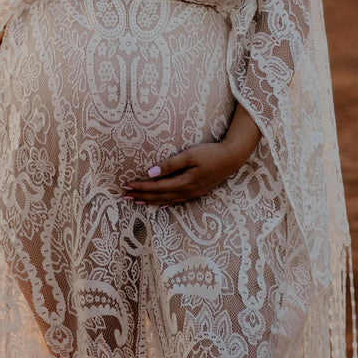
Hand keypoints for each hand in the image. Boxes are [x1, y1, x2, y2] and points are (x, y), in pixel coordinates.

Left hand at [120, 141, 250, 206]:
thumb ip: (170, 165)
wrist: (232, 158)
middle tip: (125, 195)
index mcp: (184, 182)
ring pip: (166, 200)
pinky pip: (177, 201)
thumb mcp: (190, 155)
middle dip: (141, 196)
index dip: (141, 187)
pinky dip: (165, 203)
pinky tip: (159, 205)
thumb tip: (150, 173)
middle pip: (159, 196)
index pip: (157, 187)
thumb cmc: (211, 153)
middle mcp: (187, 191)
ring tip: (136, 201)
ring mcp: (193, 193)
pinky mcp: (197, 191)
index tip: (127, 185)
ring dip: (150, 201)